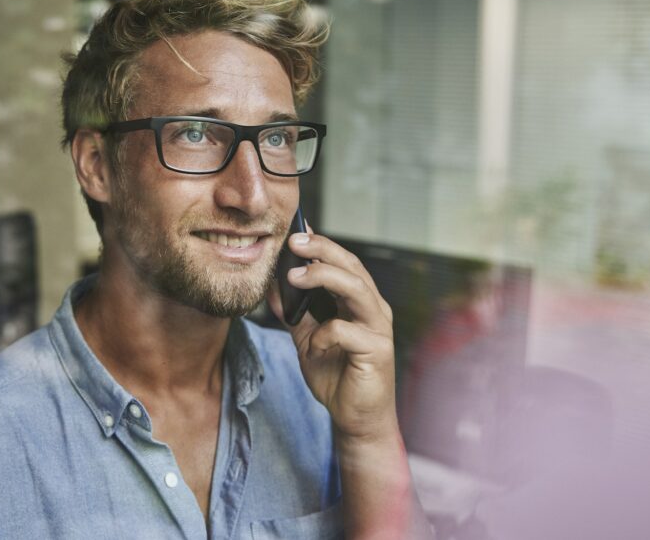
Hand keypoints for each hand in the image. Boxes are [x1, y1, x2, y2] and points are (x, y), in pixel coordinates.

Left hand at [268, 229, 399, 443]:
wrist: (355, 418)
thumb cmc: (336, 375)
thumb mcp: (307, 339)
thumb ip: (294, 314)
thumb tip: (271, 286)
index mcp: (359, 301)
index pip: (343, 262)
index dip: (321, 244)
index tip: (295, 231)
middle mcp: (373, 309)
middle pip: (352, 266)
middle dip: (322, 250)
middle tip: (293, 241)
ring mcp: (379, 328)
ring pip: (355, 288)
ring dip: (323, 277)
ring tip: (294, 275)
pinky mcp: (377, 351)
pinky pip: (346, 331)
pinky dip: (323, 335)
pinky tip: (312, 347)